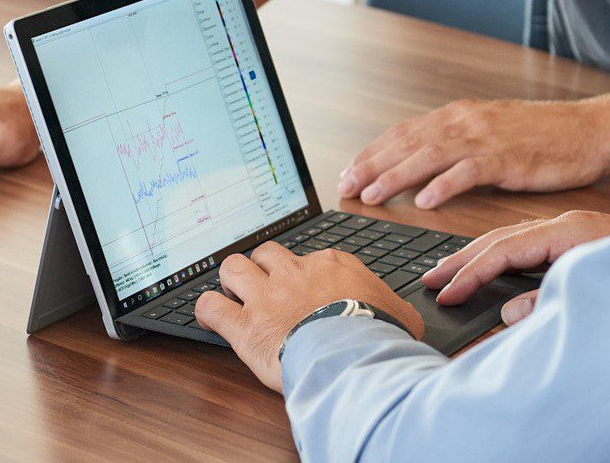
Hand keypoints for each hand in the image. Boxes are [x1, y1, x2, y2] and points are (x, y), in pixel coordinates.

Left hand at [195, 242, 424, 393]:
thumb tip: (402, 313)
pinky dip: (207, 309)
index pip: (308, 258)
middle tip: (265, 285)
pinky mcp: (245, 326)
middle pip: (266, 253)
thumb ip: (393, 307)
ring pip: (233, 267)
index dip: (302, 274)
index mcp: (331, 265)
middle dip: (261, 267)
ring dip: (231, 279)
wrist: (354, 355)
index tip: (305, 289)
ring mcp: (266, 297)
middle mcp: (294, 273)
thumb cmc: (378, 335)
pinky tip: (211, 315)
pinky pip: (211, 307)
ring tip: (235, 292)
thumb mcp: (400, 313)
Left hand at [338, 98, 609, 209]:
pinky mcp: (508, 159)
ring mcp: (487, 139)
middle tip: (345, 186)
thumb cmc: (546, 137)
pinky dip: (444, 184)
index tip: (349, 171)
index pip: (405, 132)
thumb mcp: (494, 133)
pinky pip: (469, 172)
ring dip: (396, 176)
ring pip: (429, 155)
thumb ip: (461, 144)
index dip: (373, 151)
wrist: (591, 130)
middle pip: (408, 142)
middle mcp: (467, 122)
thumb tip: (427, 166)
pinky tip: (426, 201)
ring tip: (371, 194)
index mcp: (461, 116)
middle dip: (372, 164)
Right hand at [422, 210, 609, 324]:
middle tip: (429, 281)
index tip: (446, 295)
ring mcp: (571, 228)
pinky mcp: (577, 237)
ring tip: (447, 273)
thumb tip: (507, 311)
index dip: (472, 274)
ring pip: (511, 239)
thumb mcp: (599, 288)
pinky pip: (527, 244)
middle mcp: (565, 224)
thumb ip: (550, 302)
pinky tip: (489, 268)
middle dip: (463, 260)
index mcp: (567, 230)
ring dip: (477, 257)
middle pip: (501, 238)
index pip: (505, 251)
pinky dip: (499, 255)